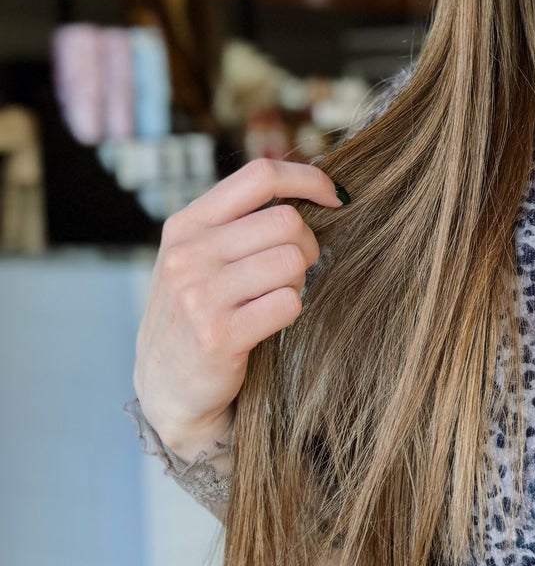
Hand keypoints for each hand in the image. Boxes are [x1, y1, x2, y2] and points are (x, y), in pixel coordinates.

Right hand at [133, 157, 345, 450]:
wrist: (168, 389)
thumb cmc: (199, 315)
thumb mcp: (200, 258)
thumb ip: (239, 221)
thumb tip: (308, 185)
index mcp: (186, 225)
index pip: (259, 176)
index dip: (308, 179)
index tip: (335, 198)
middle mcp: (187, 254)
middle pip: (286, 221)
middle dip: (307, 245)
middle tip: (297, 271)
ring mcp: (198, 294)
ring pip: (291, 261)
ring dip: (298, 281)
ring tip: (275, 297)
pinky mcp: (217, 334)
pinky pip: (288, 303)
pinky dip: (291, 312)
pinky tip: (268, 324)